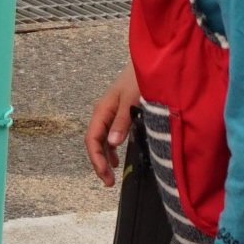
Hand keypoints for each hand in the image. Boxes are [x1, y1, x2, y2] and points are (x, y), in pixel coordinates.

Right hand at [85, 62, 141, 185]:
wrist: (150, 61)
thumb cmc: (140, 77)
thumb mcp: (132, 99)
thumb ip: (122, 121)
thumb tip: (112, 143)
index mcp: (103, 109)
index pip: (92, 139)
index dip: (96, 159)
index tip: (105, 175)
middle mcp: (104, 112)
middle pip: (95, 142)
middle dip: (99, 163)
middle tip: (109, 182)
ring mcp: (111, 112)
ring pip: (102, 140)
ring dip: (104, 158)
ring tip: (111, 175)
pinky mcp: (120, 113)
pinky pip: (110, 135)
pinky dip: (111, 149)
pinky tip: (116, 158)